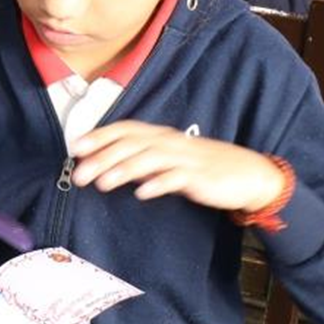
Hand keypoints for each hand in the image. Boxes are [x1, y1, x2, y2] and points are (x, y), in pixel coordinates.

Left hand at [70, 121, 285, 212]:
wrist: (247, 174)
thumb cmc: (204, 167)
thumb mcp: (169, 159)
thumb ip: (141, 161)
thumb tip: (108, 165)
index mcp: (160, 136)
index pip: (125, 129)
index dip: (100, 136)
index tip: (75, 147)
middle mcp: (169, 142)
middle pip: (131, 145)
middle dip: (102, 158)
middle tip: (79, 175)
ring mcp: (185, 159)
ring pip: (149, 159)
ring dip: (123, 170)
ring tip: (102, 184)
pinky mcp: (200, 176)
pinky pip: (176, 178)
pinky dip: (158, 184)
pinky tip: (142, 194)